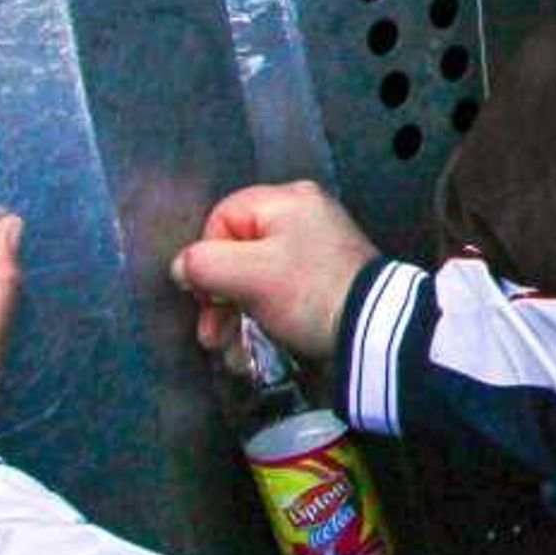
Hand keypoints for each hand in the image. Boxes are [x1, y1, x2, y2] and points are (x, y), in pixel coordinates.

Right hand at [176, 181, 379, 366]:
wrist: (373, 330)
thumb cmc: (309, 292)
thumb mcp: (250, 274)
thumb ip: (205, 264)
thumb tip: (182, 267)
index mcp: (287, 201)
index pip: (222, 219)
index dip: (206, 258)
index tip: (206, 296)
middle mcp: (302, 217)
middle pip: (237, 253)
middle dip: (218, 299)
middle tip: (211, 337)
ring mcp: (314, 251)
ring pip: (255, 279)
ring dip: (234, 317)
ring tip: (230, 353)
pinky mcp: (322, 281)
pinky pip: (278, 294)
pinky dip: (261, 319)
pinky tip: (250, 352)